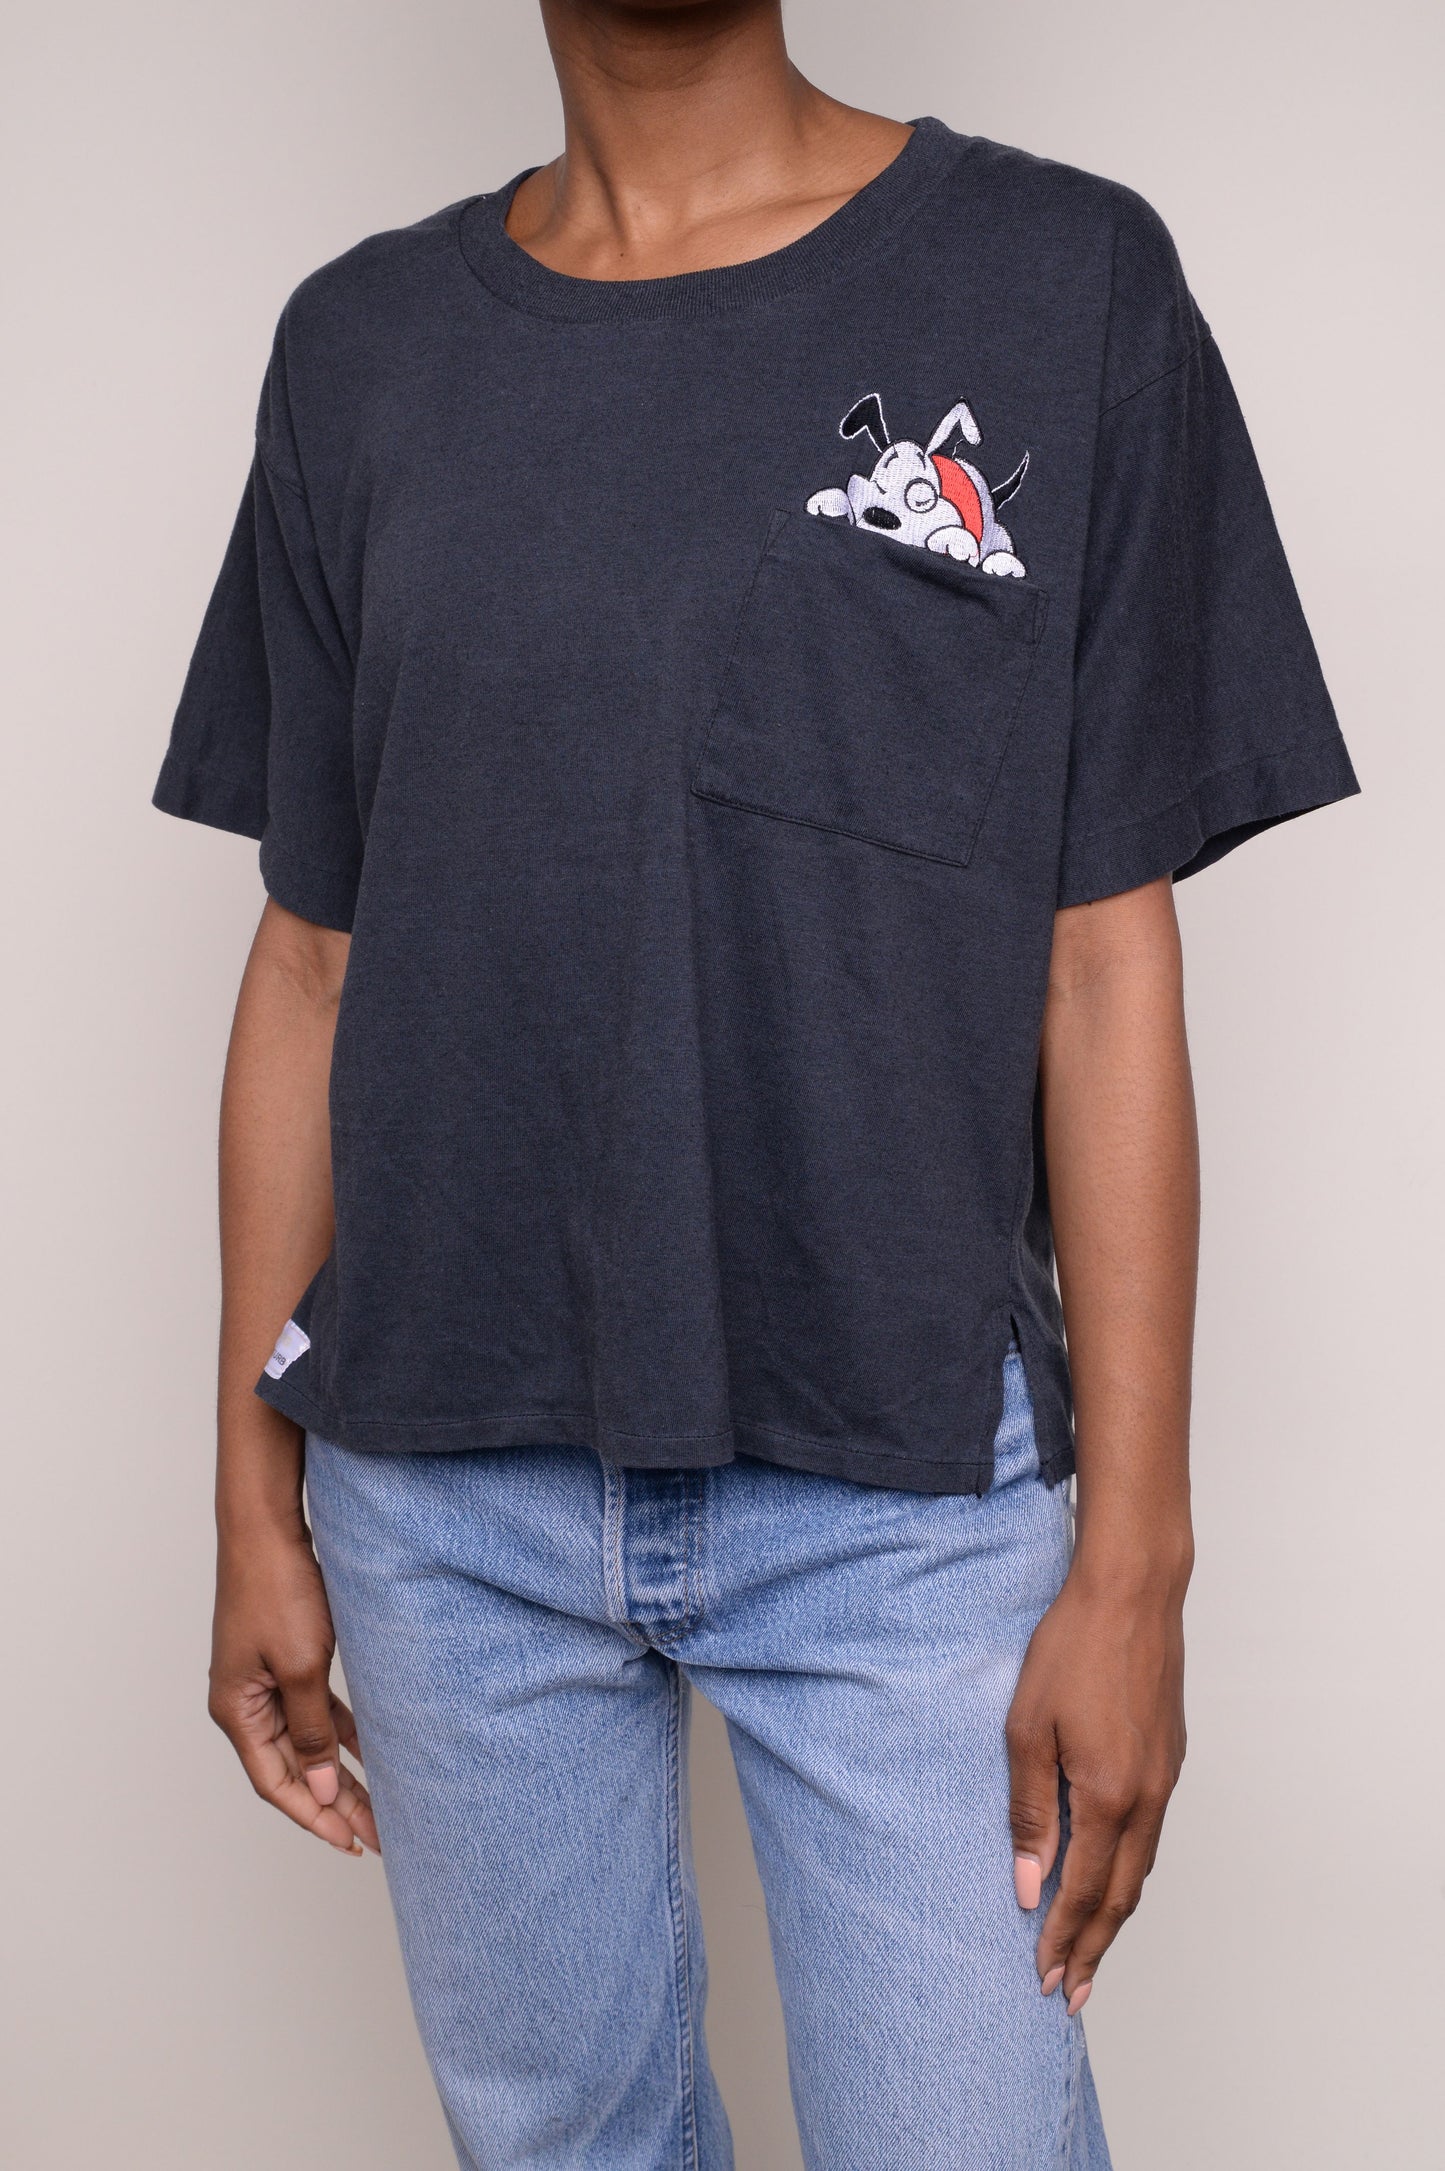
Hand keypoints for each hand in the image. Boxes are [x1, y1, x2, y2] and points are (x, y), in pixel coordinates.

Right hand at [209, 1515, 379, 1856]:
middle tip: (376, 1834)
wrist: (268, 1527)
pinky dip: (342, 1731)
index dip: (313, 1816)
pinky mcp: (287, 1658)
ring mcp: (265, 1680)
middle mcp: (246, 1702)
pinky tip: (373, 1749)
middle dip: (335, 1803)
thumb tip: (322, 1790)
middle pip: (294, 1768)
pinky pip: (316, 1710)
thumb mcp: (302, 1666)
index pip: (276, 1783)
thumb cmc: (276, 1588)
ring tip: (380, 1804)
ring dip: (342, 1771)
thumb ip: (313, 1731)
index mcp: (237, 1710)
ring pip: (309, 1741)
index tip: (350, 1842)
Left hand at [1005, 1562, 1185, 2012]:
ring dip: (1115, 1915)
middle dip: (1095, 1949)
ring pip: (1142, 1868)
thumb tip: (1029, 1887)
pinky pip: (1151, 1835)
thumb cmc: (1071, 1649)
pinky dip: (1130, 1871)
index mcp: (1109, 1796)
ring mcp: (1165, 1778)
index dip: (1064, 1941)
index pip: (1083, 1892)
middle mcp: (1146, 1798)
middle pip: (1122, 1896)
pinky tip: (1112, 1876)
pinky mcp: (1170, 1757)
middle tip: (1072, 1993)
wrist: (1131, 1593)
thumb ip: (1030, 1812)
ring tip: (1091, 1950)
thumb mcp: (1027, 1729)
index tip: (1045, 1980)